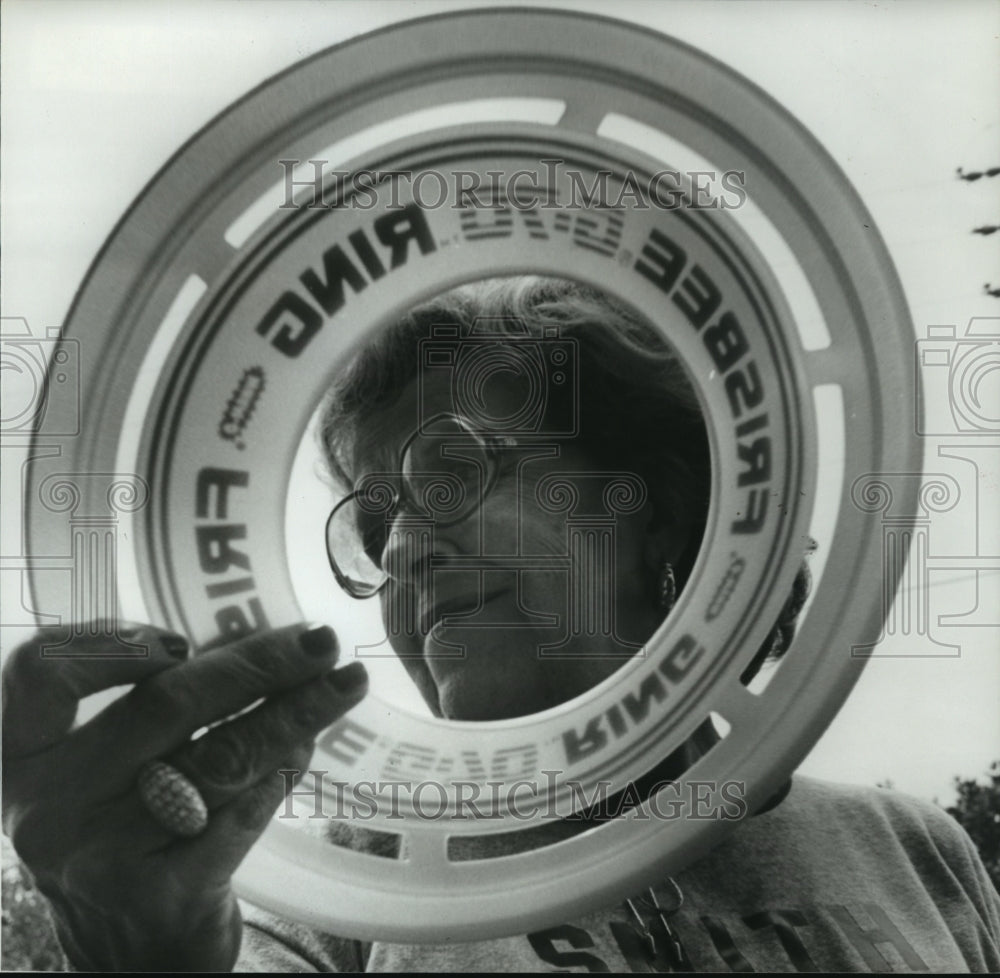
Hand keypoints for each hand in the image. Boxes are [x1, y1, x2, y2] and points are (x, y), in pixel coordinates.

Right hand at [1, 621, 366, 971]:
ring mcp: (104, 854)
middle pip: (166, 705)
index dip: (112, 642)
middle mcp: (52, 804)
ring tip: (346, 683)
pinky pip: (244, 812)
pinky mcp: (164, 894)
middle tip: (320, 641)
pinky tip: (308, 748)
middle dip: (258, 663)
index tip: (183, 639)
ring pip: (221, 755)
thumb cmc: (128, 834)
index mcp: (27, 757)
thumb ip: (158, 708)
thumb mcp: (109, 771)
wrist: (131, 957)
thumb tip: (261, 640)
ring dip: (296, 711)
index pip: (40, 672)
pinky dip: (283, 772)